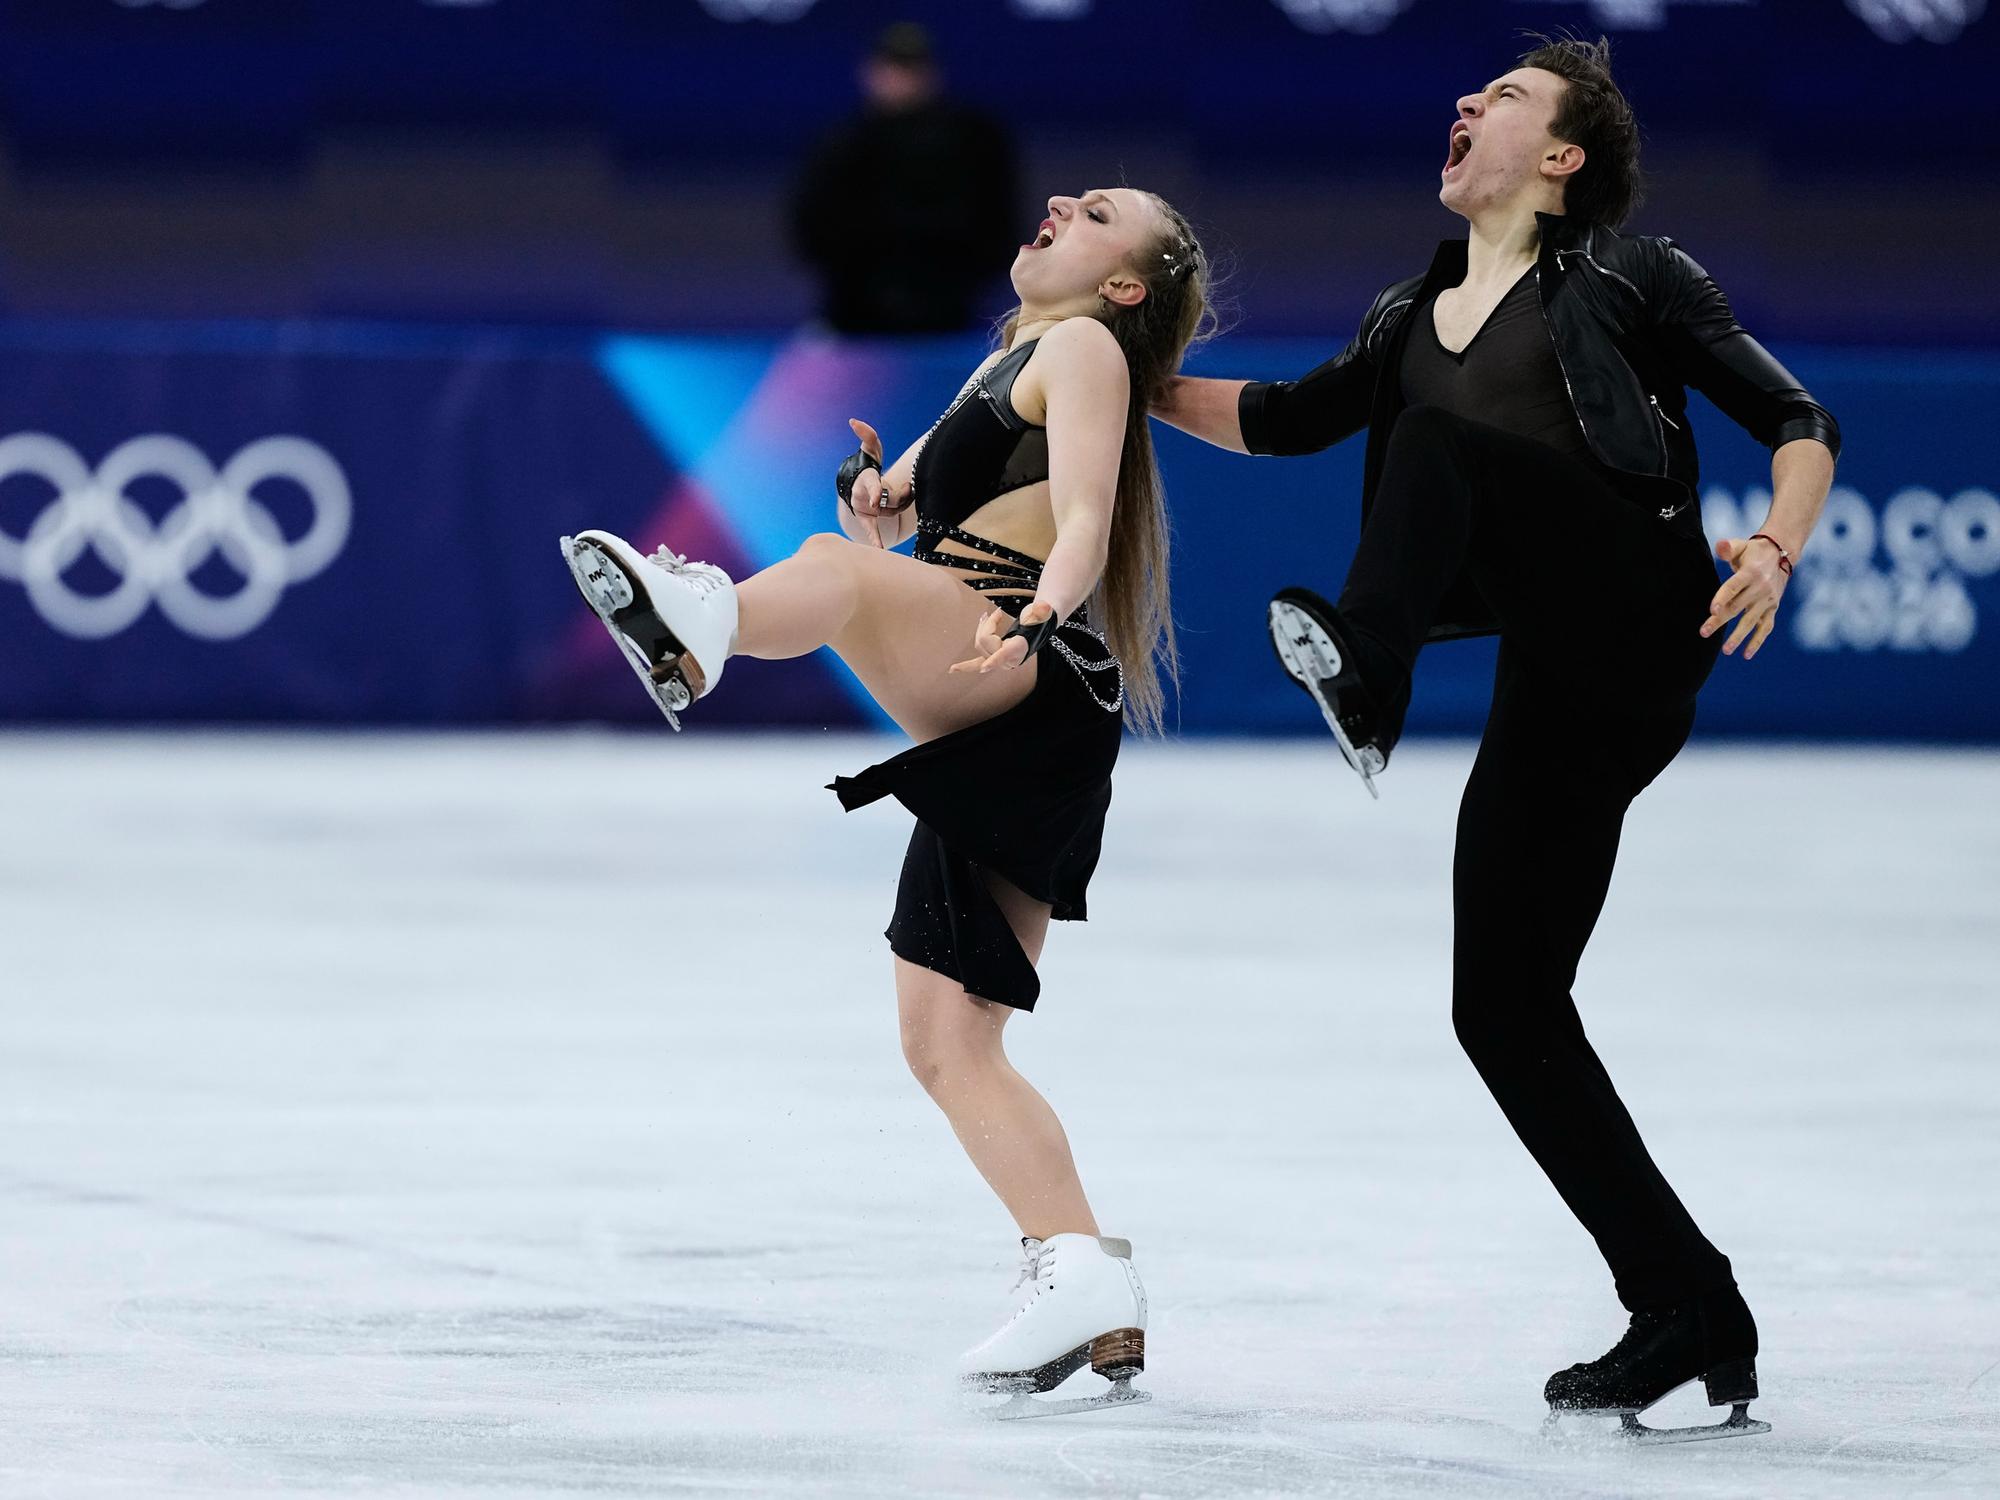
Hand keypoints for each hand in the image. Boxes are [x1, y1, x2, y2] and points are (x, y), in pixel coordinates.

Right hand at [845, 418, 895, 547]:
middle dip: (900, 495)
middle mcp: (864, 496)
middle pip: (888, 500)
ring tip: (905, 494)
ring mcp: (867, 509)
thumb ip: (867, 435)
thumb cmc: (867, 466)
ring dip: (900, 505)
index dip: (875, 491)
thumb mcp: (870, 449)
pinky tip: (880, 550)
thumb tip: (854, 421)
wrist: (859, 487)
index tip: (877, 498)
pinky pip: (872, 530)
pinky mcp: (868, 519)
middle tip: (907, 489)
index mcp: (867, 480)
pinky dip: (875, 540)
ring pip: (890, 512)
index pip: (872, 485)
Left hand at [951, 600, 1052, 674]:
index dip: (994, 661)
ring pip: (979, 644)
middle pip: (986, 642)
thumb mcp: (1043, 613)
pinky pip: (976, 663)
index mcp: (1018, 649)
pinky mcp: (992, 660)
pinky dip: (965, 666)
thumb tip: (1043, 607)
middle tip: (998, 612)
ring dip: (982, 628)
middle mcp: (1008, 660)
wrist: (1038, 629)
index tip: (984, 668)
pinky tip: (952, 670)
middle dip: (988, 624)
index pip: (1004, 654)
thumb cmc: (1039, 619)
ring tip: (989, 616)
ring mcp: (999, 662)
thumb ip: (1042, 610)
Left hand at [1702, 535, 1790, 658]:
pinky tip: (1746, 655)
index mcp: (1750, 573)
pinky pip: (1765, 627)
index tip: (1711, 611)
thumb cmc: (1752, 552)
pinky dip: (1757, 641)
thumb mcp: (1741, 545)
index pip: (1733, 587)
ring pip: (1751, 621)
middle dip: (1719, 621)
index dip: (1722, 598)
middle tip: (1703, 633)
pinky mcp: (1772, 608)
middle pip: (1737, 607)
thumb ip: (1728, 547)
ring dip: (1738, 636)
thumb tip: (1720, 546)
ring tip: (1725, 650)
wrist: (1781, 554)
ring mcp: (1768, 600)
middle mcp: (1760, 588)